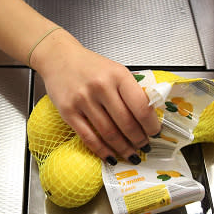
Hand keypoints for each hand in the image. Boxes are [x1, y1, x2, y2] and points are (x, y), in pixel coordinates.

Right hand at [33, 31, 160, 164]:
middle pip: (126, 123)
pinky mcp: (68, 112)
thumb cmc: (90, 66)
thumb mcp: (116, 71)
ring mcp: (83, 100)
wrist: (58, 57)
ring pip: (109, 133)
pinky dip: (102, 151)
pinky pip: (88, 137)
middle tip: (144, 147)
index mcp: (118, 75)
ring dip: (123, 148)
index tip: (155, 133)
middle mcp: (101, 87)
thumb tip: (148, 118)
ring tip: (131, 154)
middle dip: (138, 140)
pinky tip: (111, 156)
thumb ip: (130, 91)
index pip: (141, 106)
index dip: (150, 125)